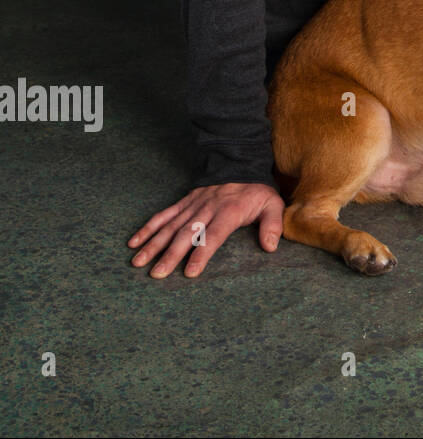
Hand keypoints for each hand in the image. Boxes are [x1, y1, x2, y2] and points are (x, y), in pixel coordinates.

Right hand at [128, 183, 283, 277]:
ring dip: (153, 244)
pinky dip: (148, 228)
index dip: (202, 253)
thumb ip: (273, 224)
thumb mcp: (273, 204)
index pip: (214, 234)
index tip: (190, 272)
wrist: (240, 164)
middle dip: (171, 254)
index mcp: (230, 211)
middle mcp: (208, 208)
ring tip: (138, 262)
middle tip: (157, 274)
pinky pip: (163, 214)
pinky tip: (134, 242)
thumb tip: (271, 246)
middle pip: (187, 233)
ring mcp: (193, 205)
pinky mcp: (183, 202)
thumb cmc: (257, 192)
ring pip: (170, 226)